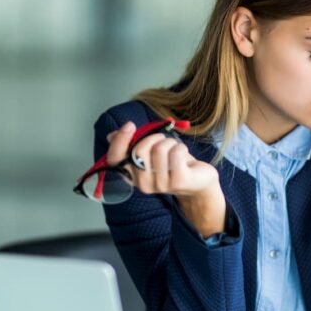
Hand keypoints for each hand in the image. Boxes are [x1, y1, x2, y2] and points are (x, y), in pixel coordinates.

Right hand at [105, 121, 226, 236]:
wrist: (199, 180)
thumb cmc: (173, 163)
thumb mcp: (150, 152)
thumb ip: (132, 144)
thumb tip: (111, 136)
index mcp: (132, 176)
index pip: (115, 160)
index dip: (119, 141)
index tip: (130, 125)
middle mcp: (143, 184)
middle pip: (138, 151)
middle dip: (152, 137)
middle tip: (162, 140)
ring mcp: (161, 185)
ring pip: (158, 149)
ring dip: (169, 142)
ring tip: (175, 150)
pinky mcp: (178, 182)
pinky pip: (175, 153)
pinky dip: (181, 147)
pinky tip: (183, 155)